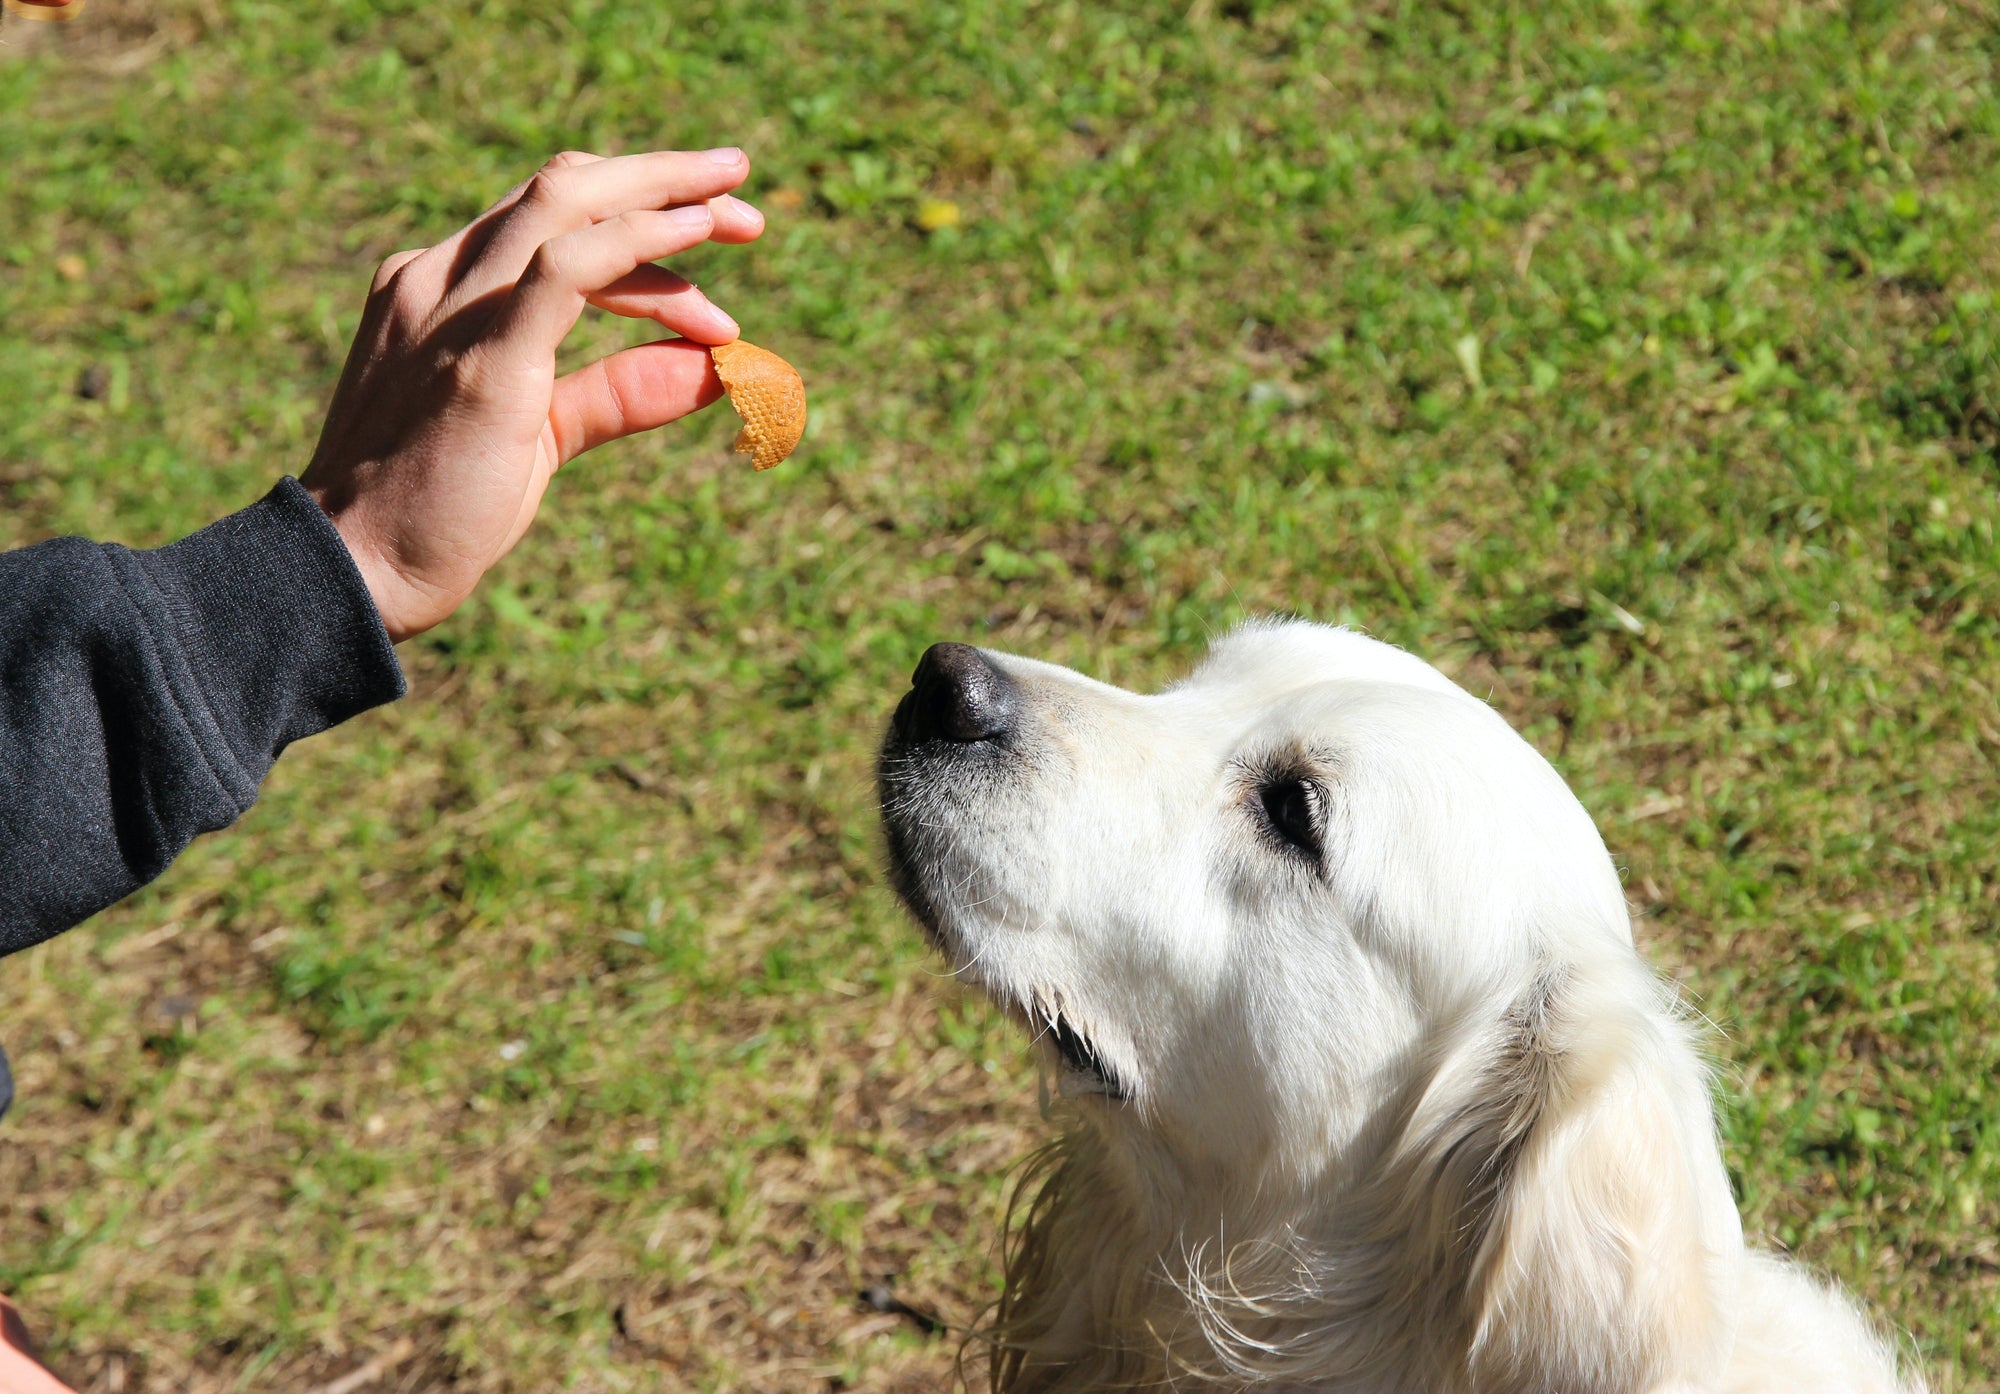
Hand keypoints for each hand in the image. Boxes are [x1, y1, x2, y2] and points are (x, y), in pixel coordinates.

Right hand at [300, 148, 762, 641]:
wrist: (355, 571)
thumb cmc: (439, 512)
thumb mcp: (541, 434)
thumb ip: (618, 394)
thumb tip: (715, 372)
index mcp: (439, 288)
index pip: (548, 216)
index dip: (636, 212)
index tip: (710, 238)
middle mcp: (438, 278)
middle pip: (564, 188)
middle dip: (663, 182)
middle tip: (745, 206)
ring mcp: (453, 308)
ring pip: (568, 203)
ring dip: (666, 198)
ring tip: (741, 218)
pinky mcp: (485, 357)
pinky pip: (571, 265)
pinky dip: (642, 242)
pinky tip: (697, 242)